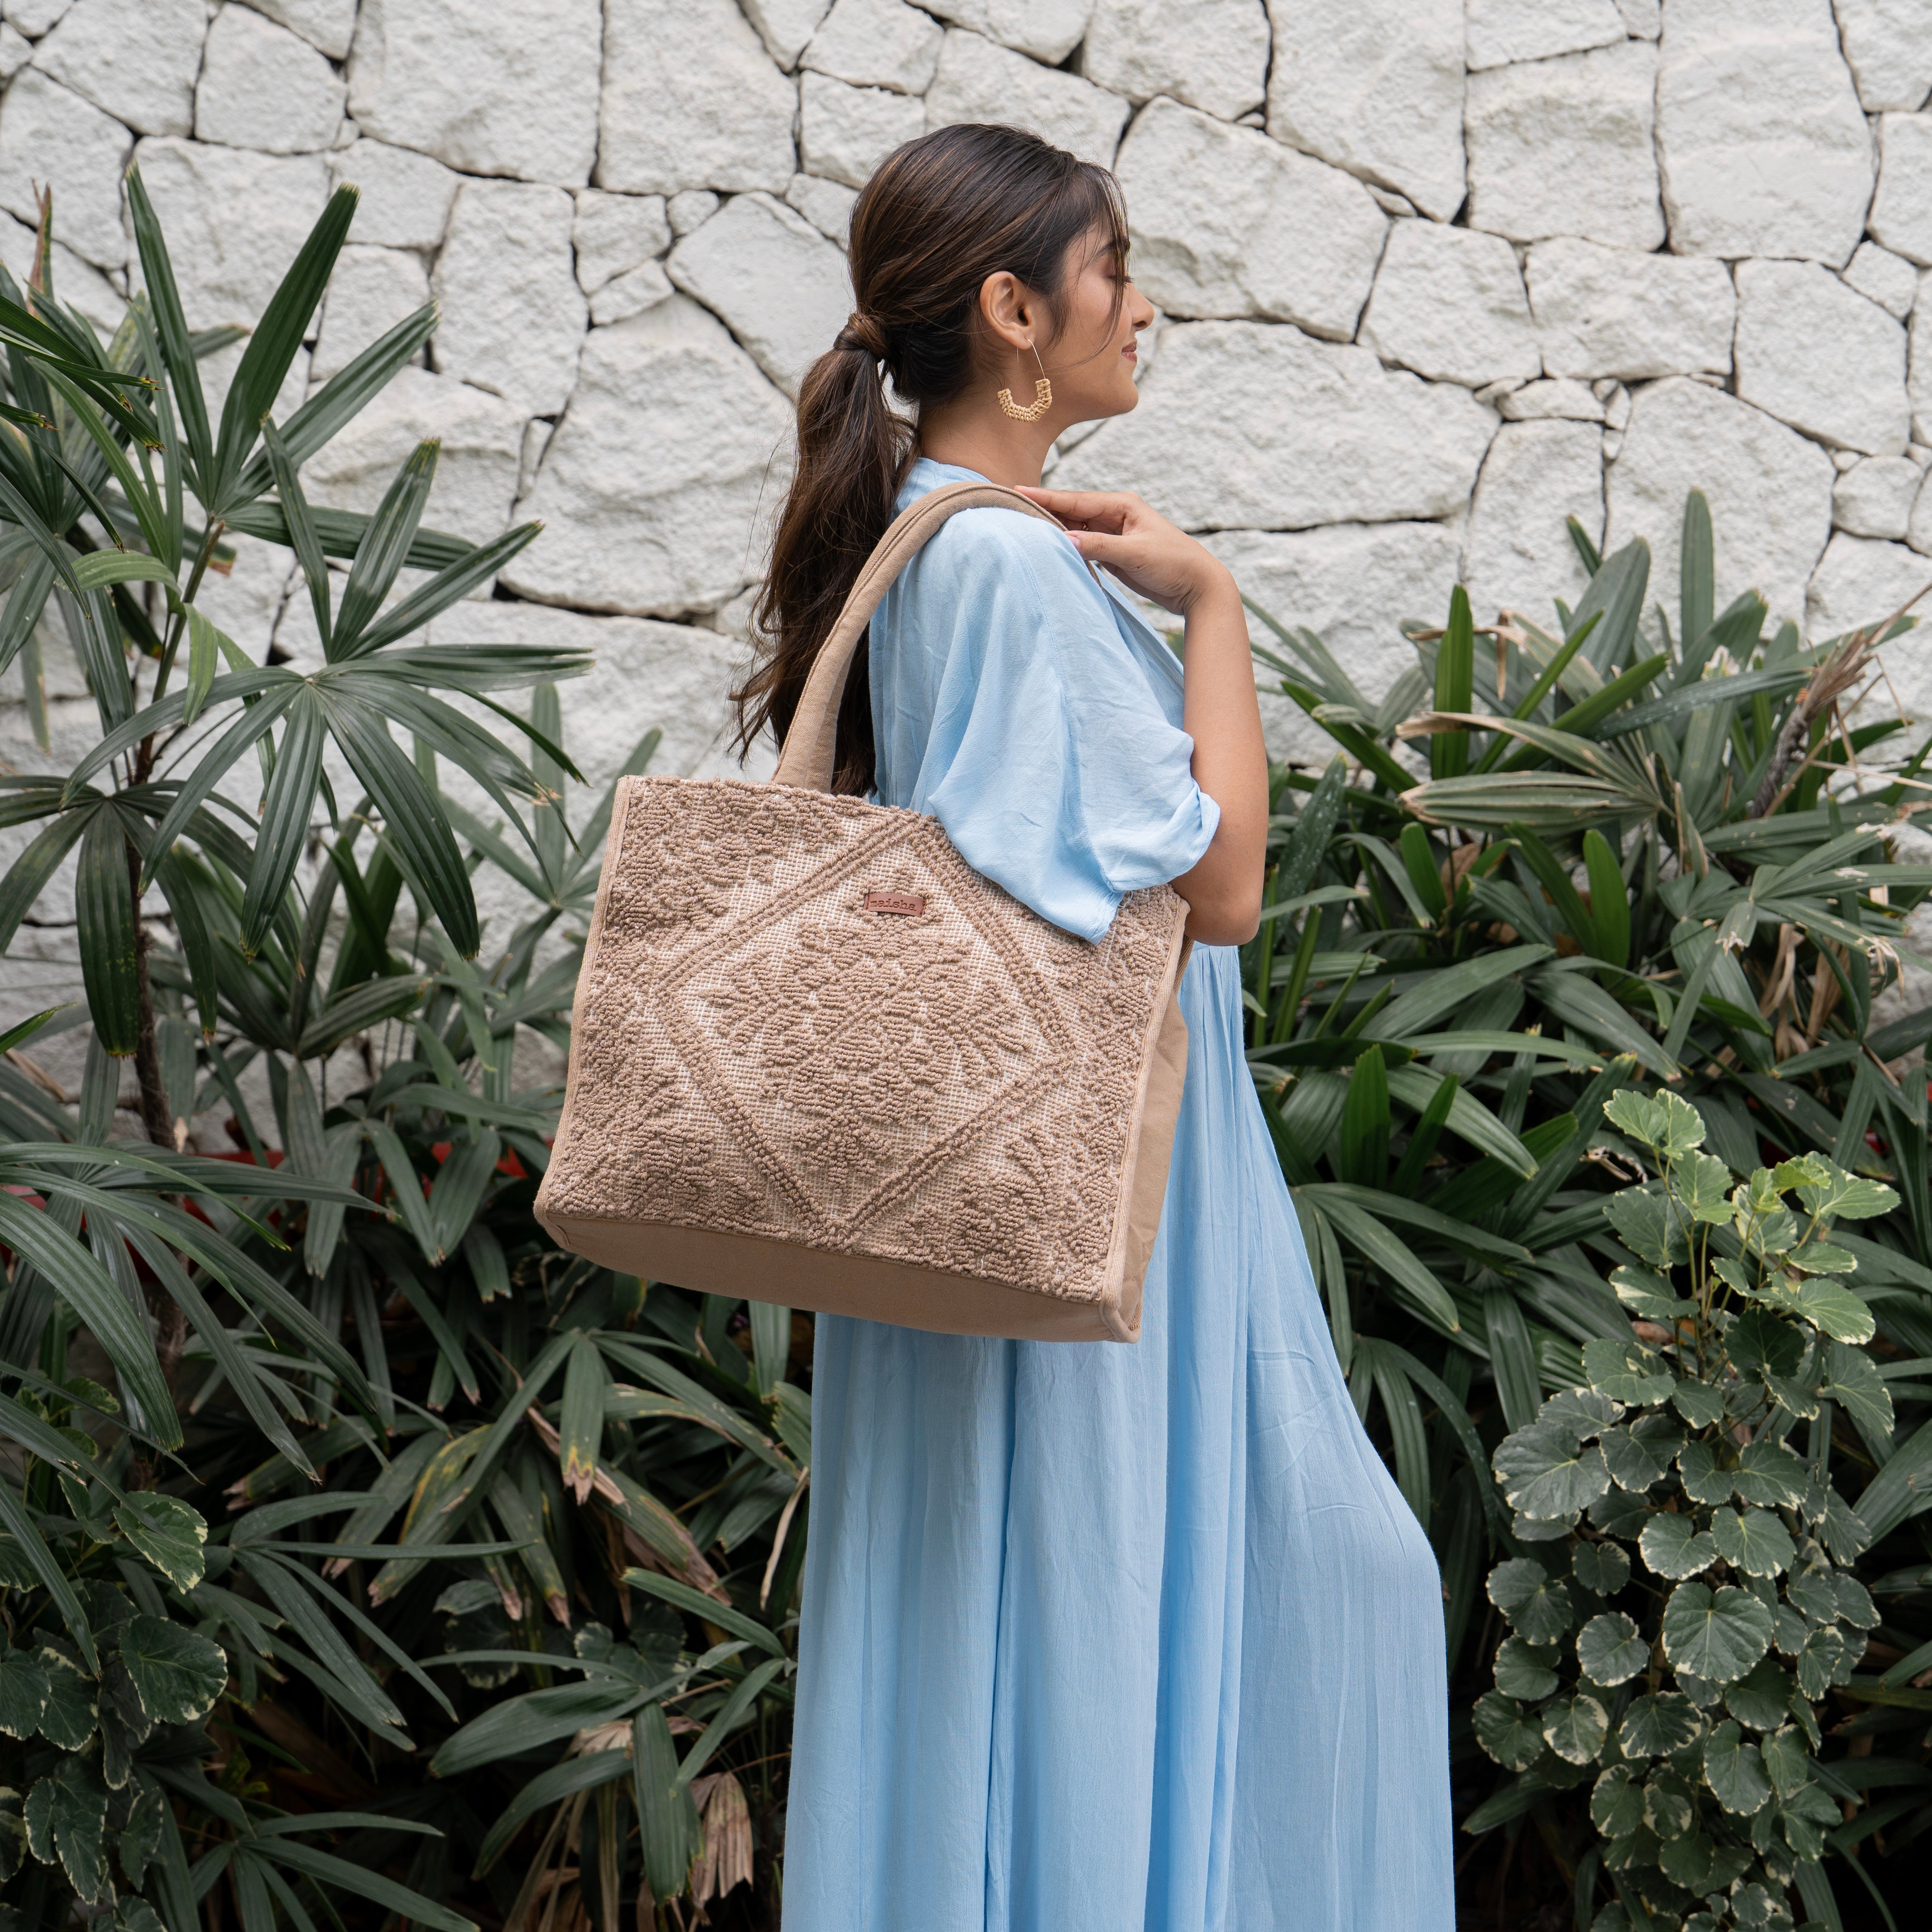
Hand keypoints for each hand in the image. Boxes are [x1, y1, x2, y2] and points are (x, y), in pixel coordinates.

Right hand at [1014, 486, 1236, 617]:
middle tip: (1010, 506)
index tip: (1016, 490)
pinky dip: (1067, 545)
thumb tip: (1065, 538)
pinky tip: (1049, 546)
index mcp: (1122, 505)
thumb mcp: (1135, 554)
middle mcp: (1116, 514)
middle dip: (1043, 508)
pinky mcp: (1114, 552)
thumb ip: (1099, 546)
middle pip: (1071, 510)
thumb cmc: (1174, 564)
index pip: (1075, 500)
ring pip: (1075, 527)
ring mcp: (1114, 533)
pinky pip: (1083, 544)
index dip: (1045, 496)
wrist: (1198, 586)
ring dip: (1053, 528)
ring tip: (1022, 525)